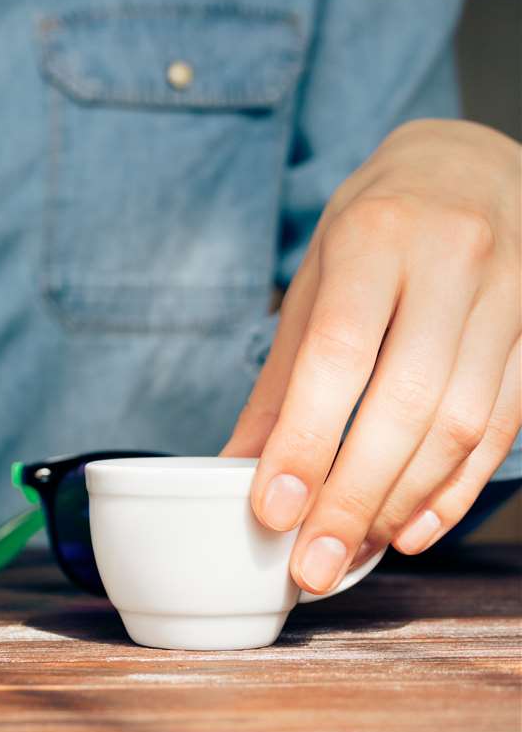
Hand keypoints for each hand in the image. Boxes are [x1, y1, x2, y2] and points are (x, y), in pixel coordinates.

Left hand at [223, 119, 520, 593]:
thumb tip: (236, 465)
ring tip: (353, 552)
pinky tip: (414, 529)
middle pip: (405, 403)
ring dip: (403, 502)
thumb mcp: (314, 279)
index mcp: (376, 238)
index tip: (270, 509)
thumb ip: (282, 377)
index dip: (305, 440)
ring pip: (462, 424)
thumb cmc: (374, 228)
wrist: (467, 167)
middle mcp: (451, 263)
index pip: (340, 354)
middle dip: (353, 497)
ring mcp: (508, 298)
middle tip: (310, 564)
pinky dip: (457, 488)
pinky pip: (505, 426)